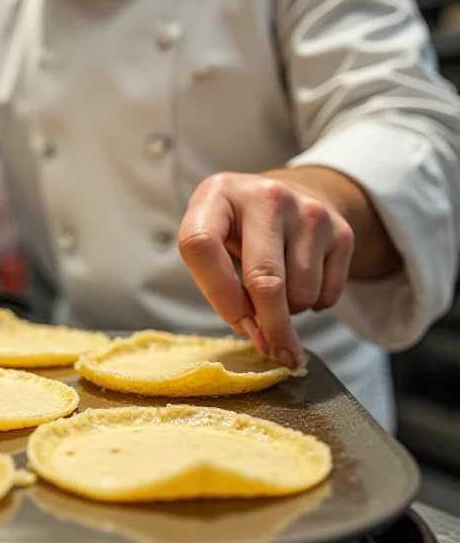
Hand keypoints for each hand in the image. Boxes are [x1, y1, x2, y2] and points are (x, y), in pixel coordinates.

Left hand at [178, 172, 355, 367]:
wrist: (288, 197)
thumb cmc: (237, 228)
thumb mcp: (213, 241)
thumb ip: (220, 284)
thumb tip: (259, 335)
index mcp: (217, 194)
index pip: (202, 246)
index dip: (217, 294)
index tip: (236, 325)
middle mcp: (266, 195)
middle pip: (265, 279)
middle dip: (268, 324)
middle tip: (270, 349)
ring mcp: (308, 210)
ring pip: (301, 293)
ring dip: (289, 311)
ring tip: (277, 293)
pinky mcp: (340, 229)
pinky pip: (327, 293)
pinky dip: (313, 304)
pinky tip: (300, 284)